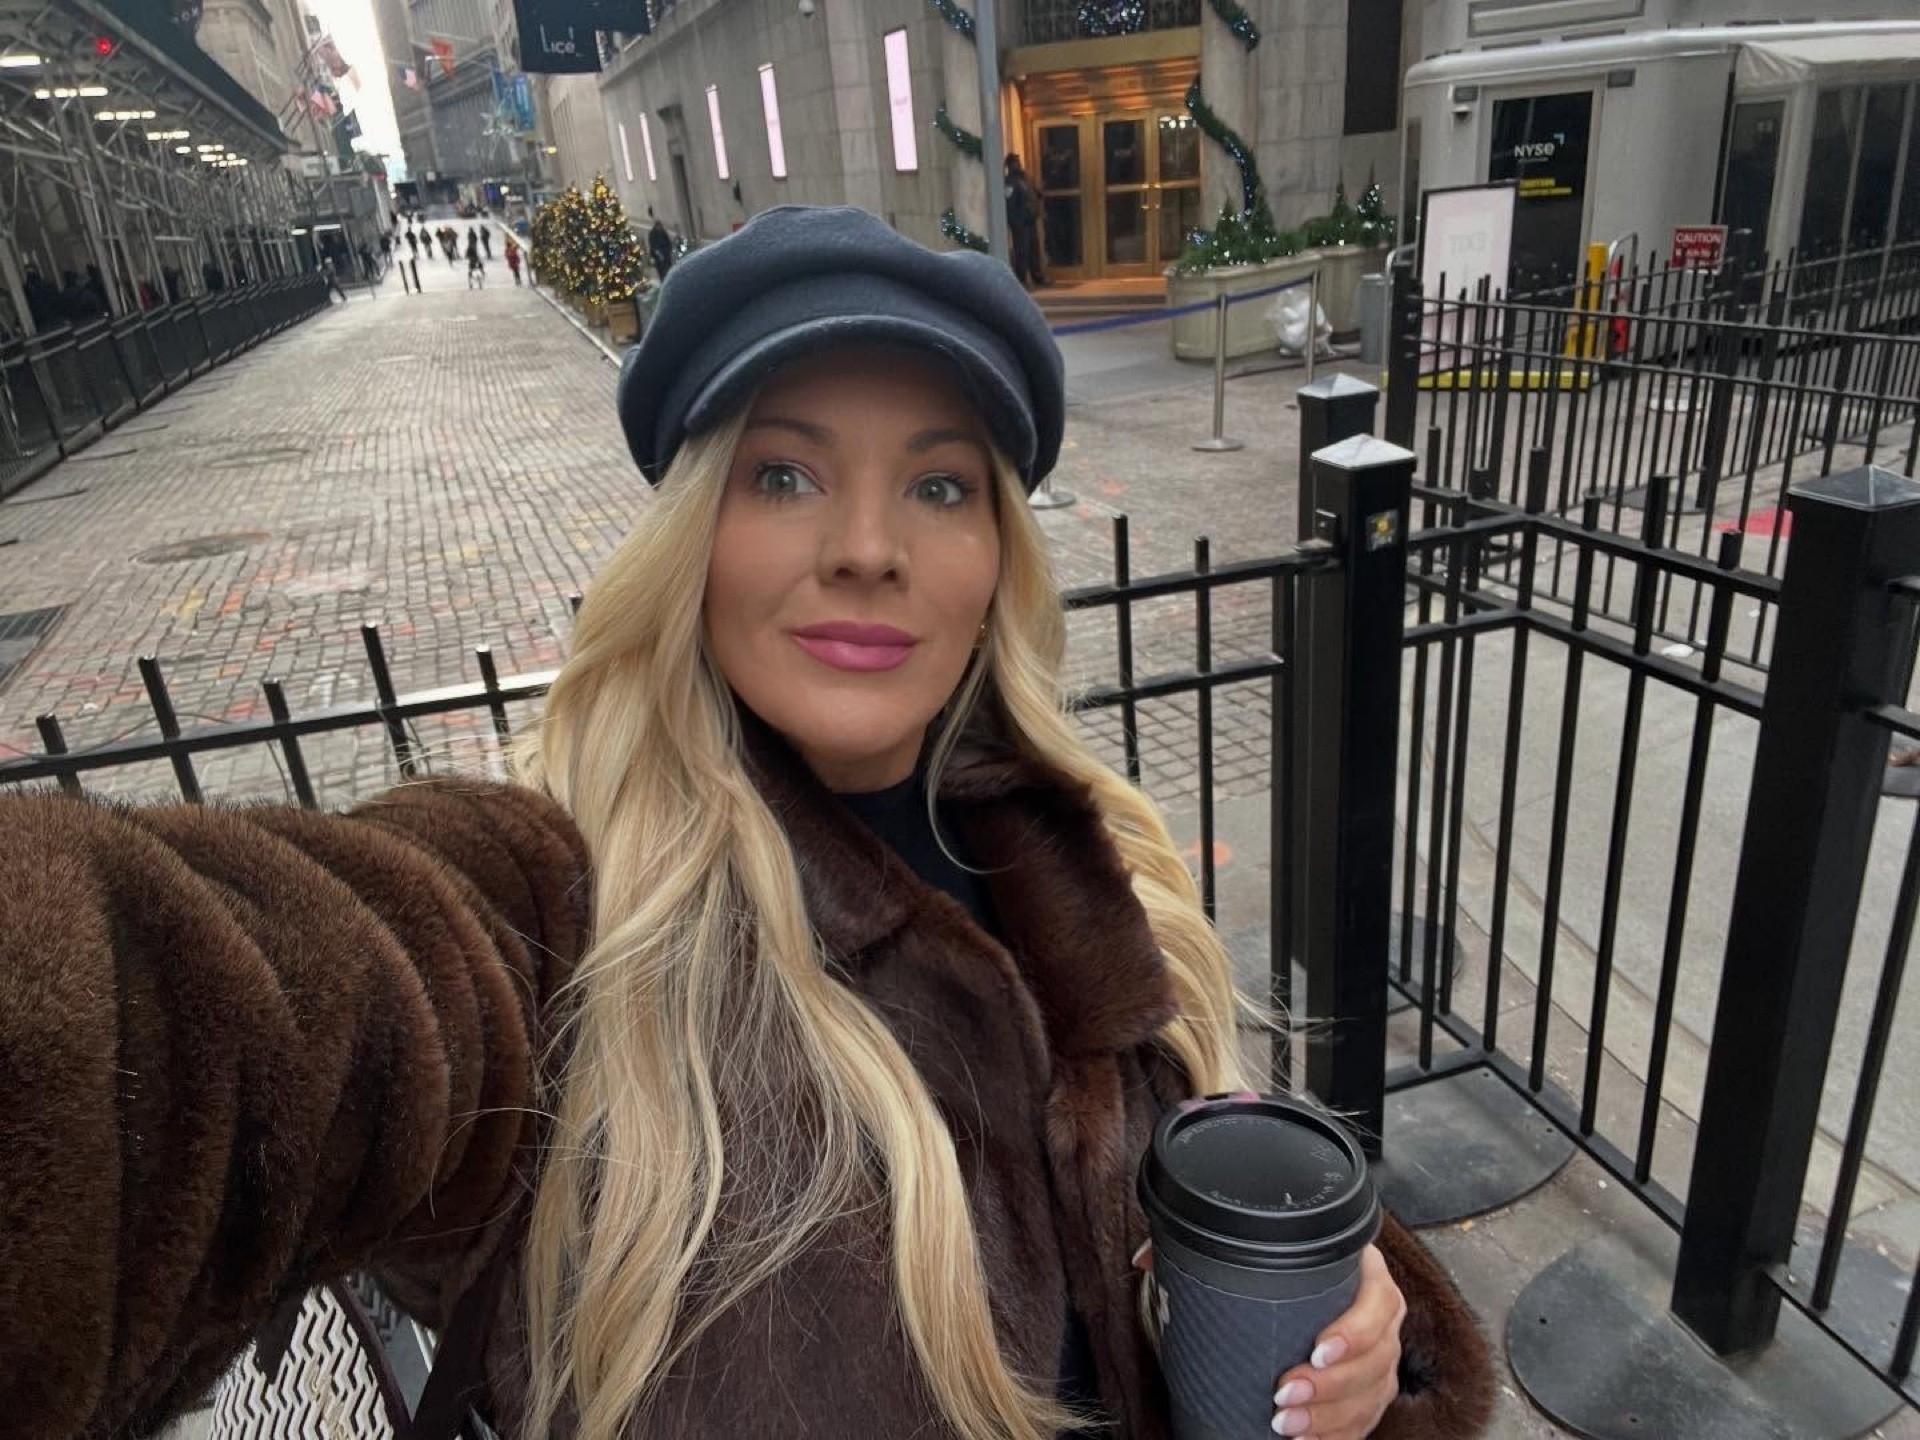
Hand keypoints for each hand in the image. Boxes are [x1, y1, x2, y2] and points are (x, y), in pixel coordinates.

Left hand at [1269, 1243, 1403, 1437]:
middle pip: (1373, 1363)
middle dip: (1327, 1387)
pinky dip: (1335, 1435)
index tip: (1316, 1352)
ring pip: (1369, 1398)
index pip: (1377, 1309)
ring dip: (1326, 1418)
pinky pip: (1362, 1422)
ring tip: (1286, 1424)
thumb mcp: (1301, 1252)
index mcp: (1374, 1284)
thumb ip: (1290, 1259)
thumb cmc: (1299, 1265)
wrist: (1313, 1284)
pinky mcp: (1372, 1394)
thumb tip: (1245, 1261)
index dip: (1353, 1335)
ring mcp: (1382, 1363)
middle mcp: (1385, 1325)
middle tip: (1284, 1395)